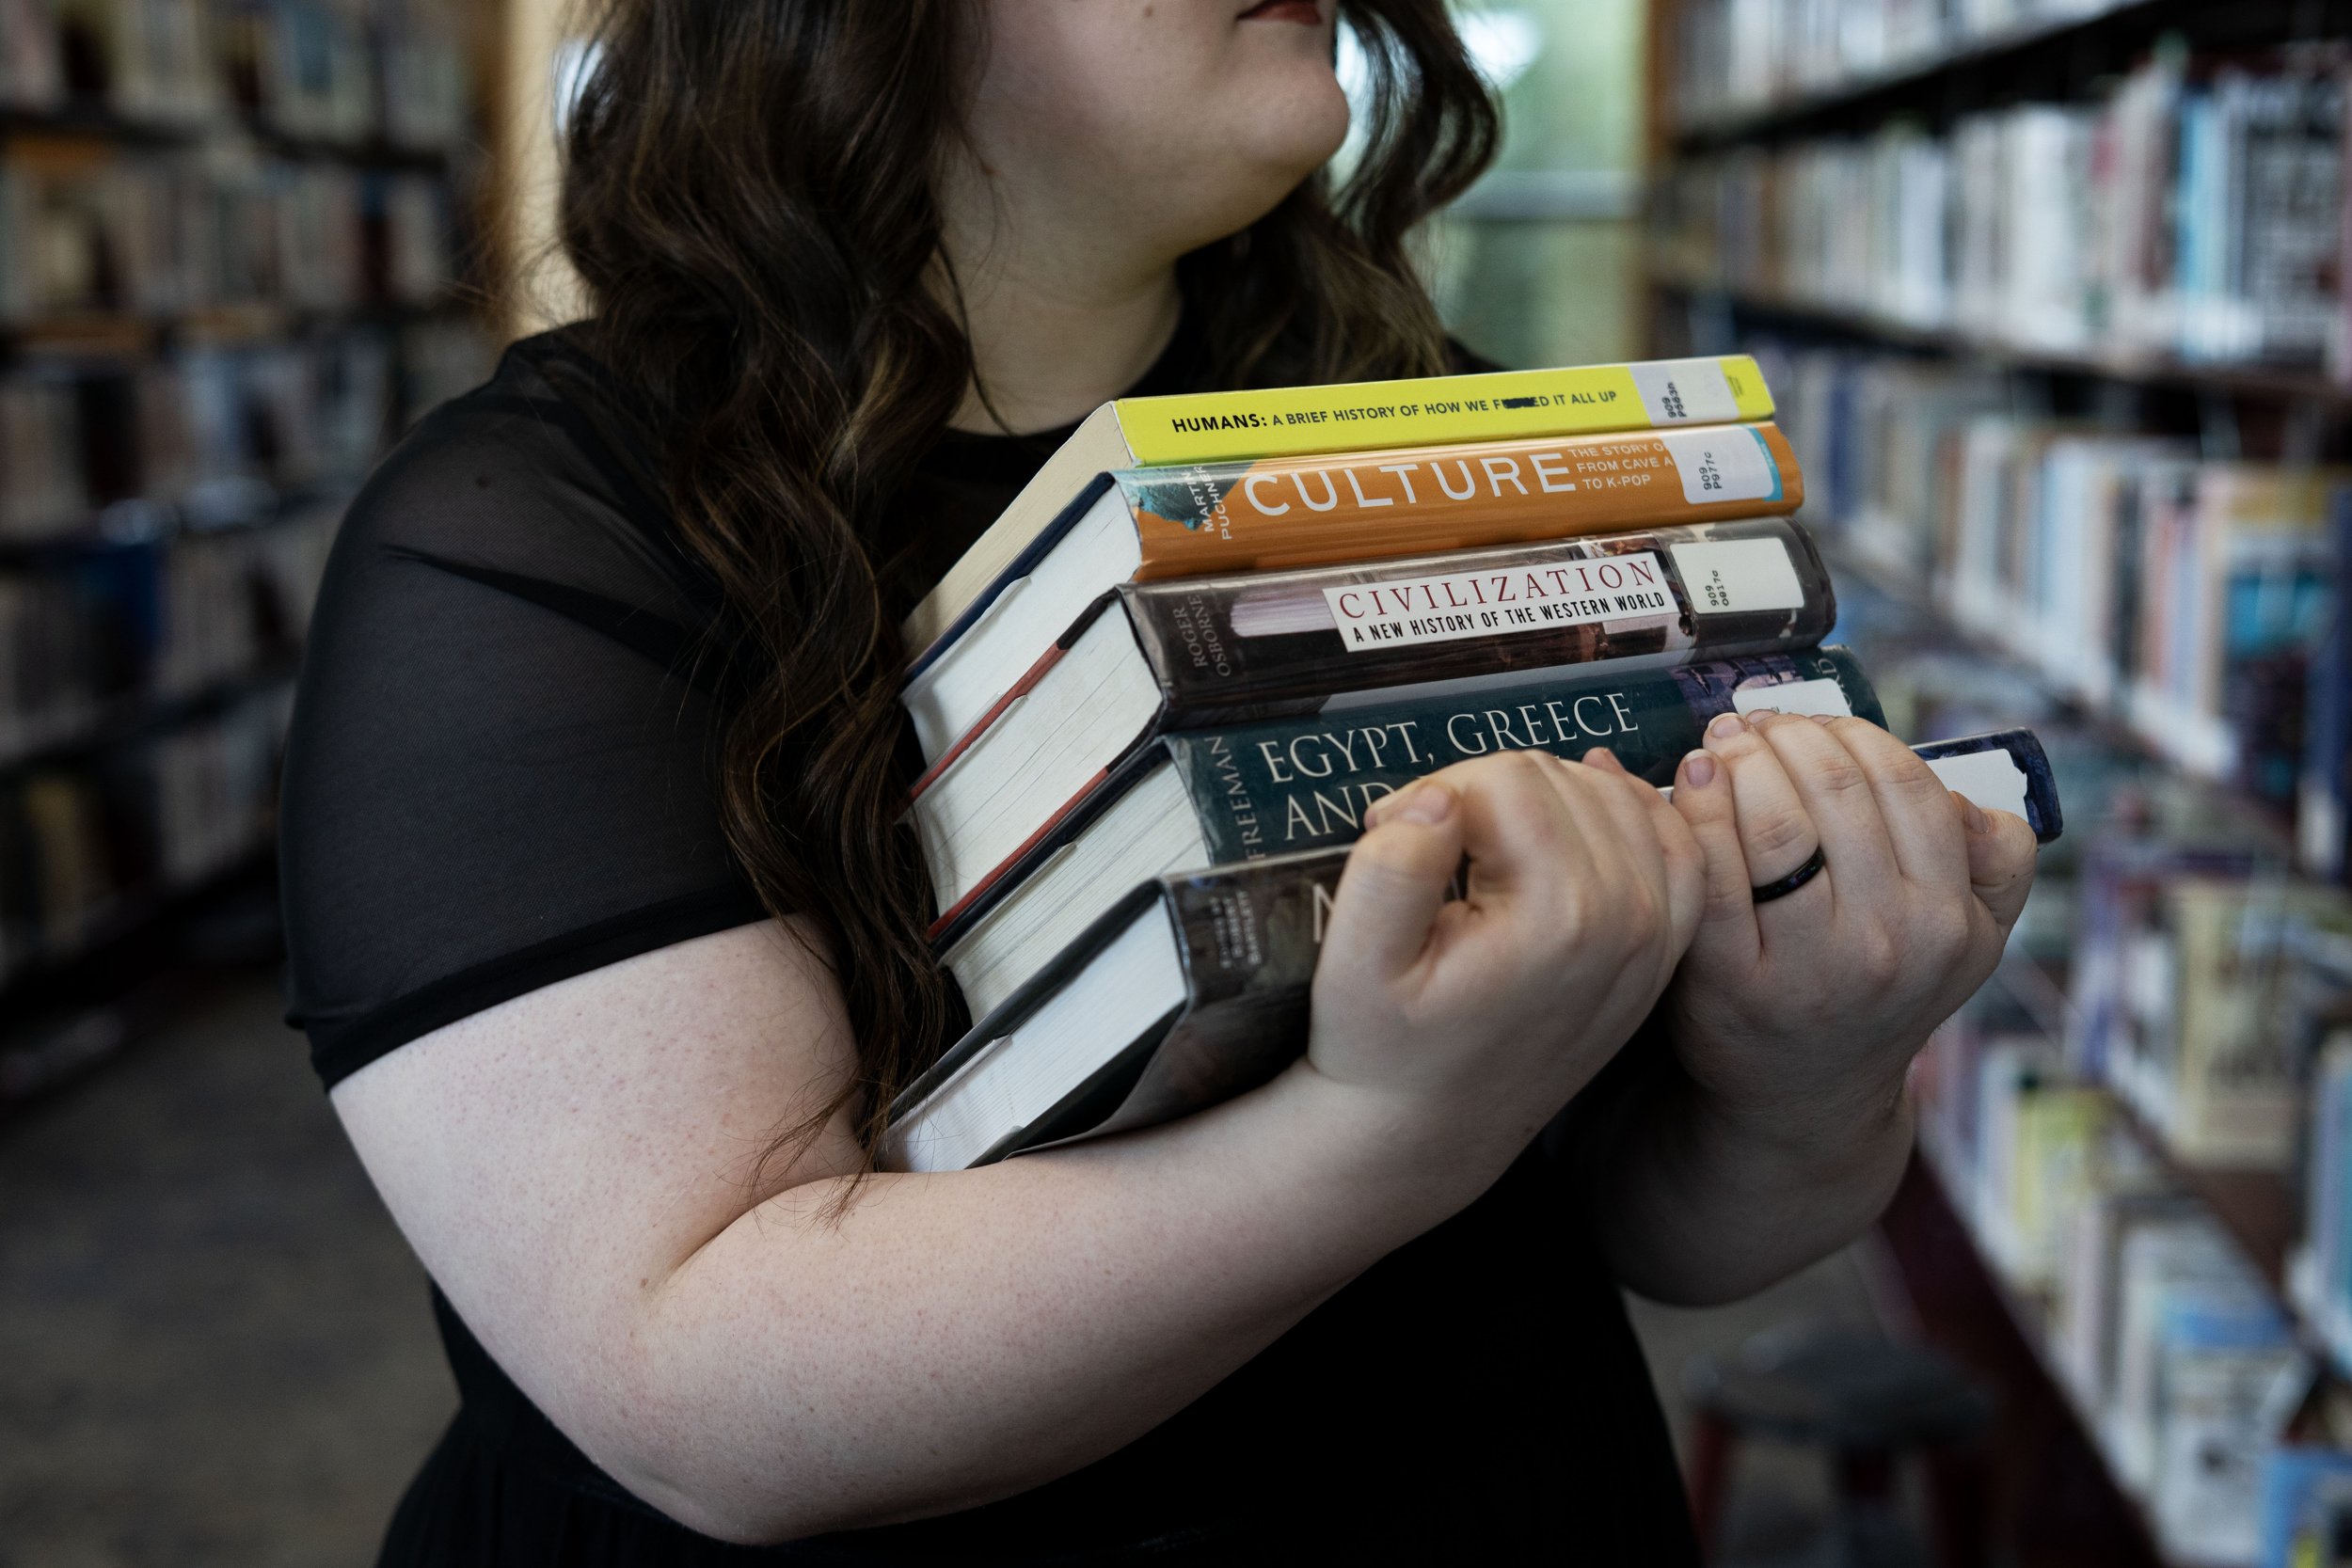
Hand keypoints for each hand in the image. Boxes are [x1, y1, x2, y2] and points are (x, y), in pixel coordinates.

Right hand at [1301, 750, 1705, 1196]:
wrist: (1425, 1134)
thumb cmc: (1381, 1051)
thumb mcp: (1352, 963)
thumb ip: (1391, 867)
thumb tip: (1439, 797)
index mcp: (1557, 917)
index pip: (1505, 778)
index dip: (1432, 786)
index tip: (1389, 829)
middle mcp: (1628, 922)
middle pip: (1560, 779)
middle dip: (1483, 788)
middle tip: (1426, 839)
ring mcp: (1655, 939)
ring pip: (1615, 796)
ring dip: (1544, 796)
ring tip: (1480, 841)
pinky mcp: (1660, 952)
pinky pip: (1673, 845)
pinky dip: (1627, 814)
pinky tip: (1573, 822)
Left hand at [1645, 712, 2037, 1154]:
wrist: (1804, 1097)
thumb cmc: (1881, 987)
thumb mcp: (1970, 937)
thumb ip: (1996, 859)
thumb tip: (1962, 791)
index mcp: (1950, 921)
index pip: (1907, 785)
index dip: (1851, 734)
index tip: (1813, 724)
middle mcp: (1890, 944)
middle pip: (1836, 790)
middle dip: (1788, 735)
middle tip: (1754, 723)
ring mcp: (1809, 966)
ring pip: (1776, 822)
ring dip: (1742, 759)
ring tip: (1722, 743)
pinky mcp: (1729, 982)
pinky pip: (1713, 869)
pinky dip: (1699, 806)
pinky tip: (1692, 778)